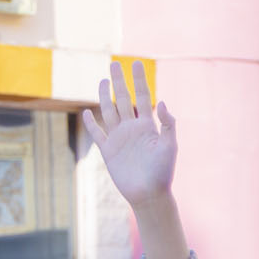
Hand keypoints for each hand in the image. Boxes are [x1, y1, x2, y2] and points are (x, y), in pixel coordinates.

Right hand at [79, 60, 177, 207]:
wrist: (149, 194)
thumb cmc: (163, 172)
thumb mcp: (170, 146)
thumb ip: (168, 124)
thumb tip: (160, 101)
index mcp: (148, 126)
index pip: (142, 96)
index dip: (139, 80)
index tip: (136, 63)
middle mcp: (132, 128)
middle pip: (123, 99)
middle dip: (119, 81)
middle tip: (115, 63)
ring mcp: (119, 138)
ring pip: (109, 112)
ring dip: (105, 96)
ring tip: (103, 80)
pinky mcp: (108, 151)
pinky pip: (97, 134)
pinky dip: (91, 123)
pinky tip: (87, 113)